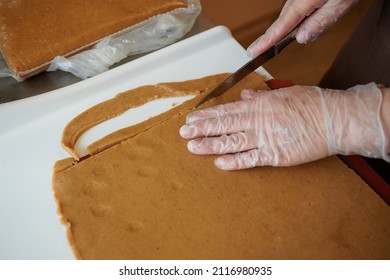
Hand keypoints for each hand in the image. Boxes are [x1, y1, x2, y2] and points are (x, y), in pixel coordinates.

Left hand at [180, 83, 387, 169]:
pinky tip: (219, 163)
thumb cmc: (310, 103)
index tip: (192, 119)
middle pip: (224, 125)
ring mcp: (265, 138)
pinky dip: (235, 161)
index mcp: (259, 105)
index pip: (226, 111)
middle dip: (202, 129)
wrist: (333, 119)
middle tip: (183, 133)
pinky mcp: (275, 155)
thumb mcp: (283, 92)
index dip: (207, 116)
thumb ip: (261, 96)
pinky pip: (251, 159)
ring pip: (232, 142)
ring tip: (193, 148)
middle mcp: (258, 120)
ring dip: (211, 145)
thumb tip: (244, 97)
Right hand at [247, 0, 358, 56]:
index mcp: (304, 2)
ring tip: (276, 40)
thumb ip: (320, 22)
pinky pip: (294, 7)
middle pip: (281, 20)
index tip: (254, 52)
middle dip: (271, 36)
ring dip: (285, 27)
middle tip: (255, 51)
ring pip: (288, 14)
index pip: (280, 26)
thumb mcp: (340, 3)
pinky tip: (300, 23)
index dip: (266, 41)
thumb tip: (300, 39)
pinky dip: (293, 17)